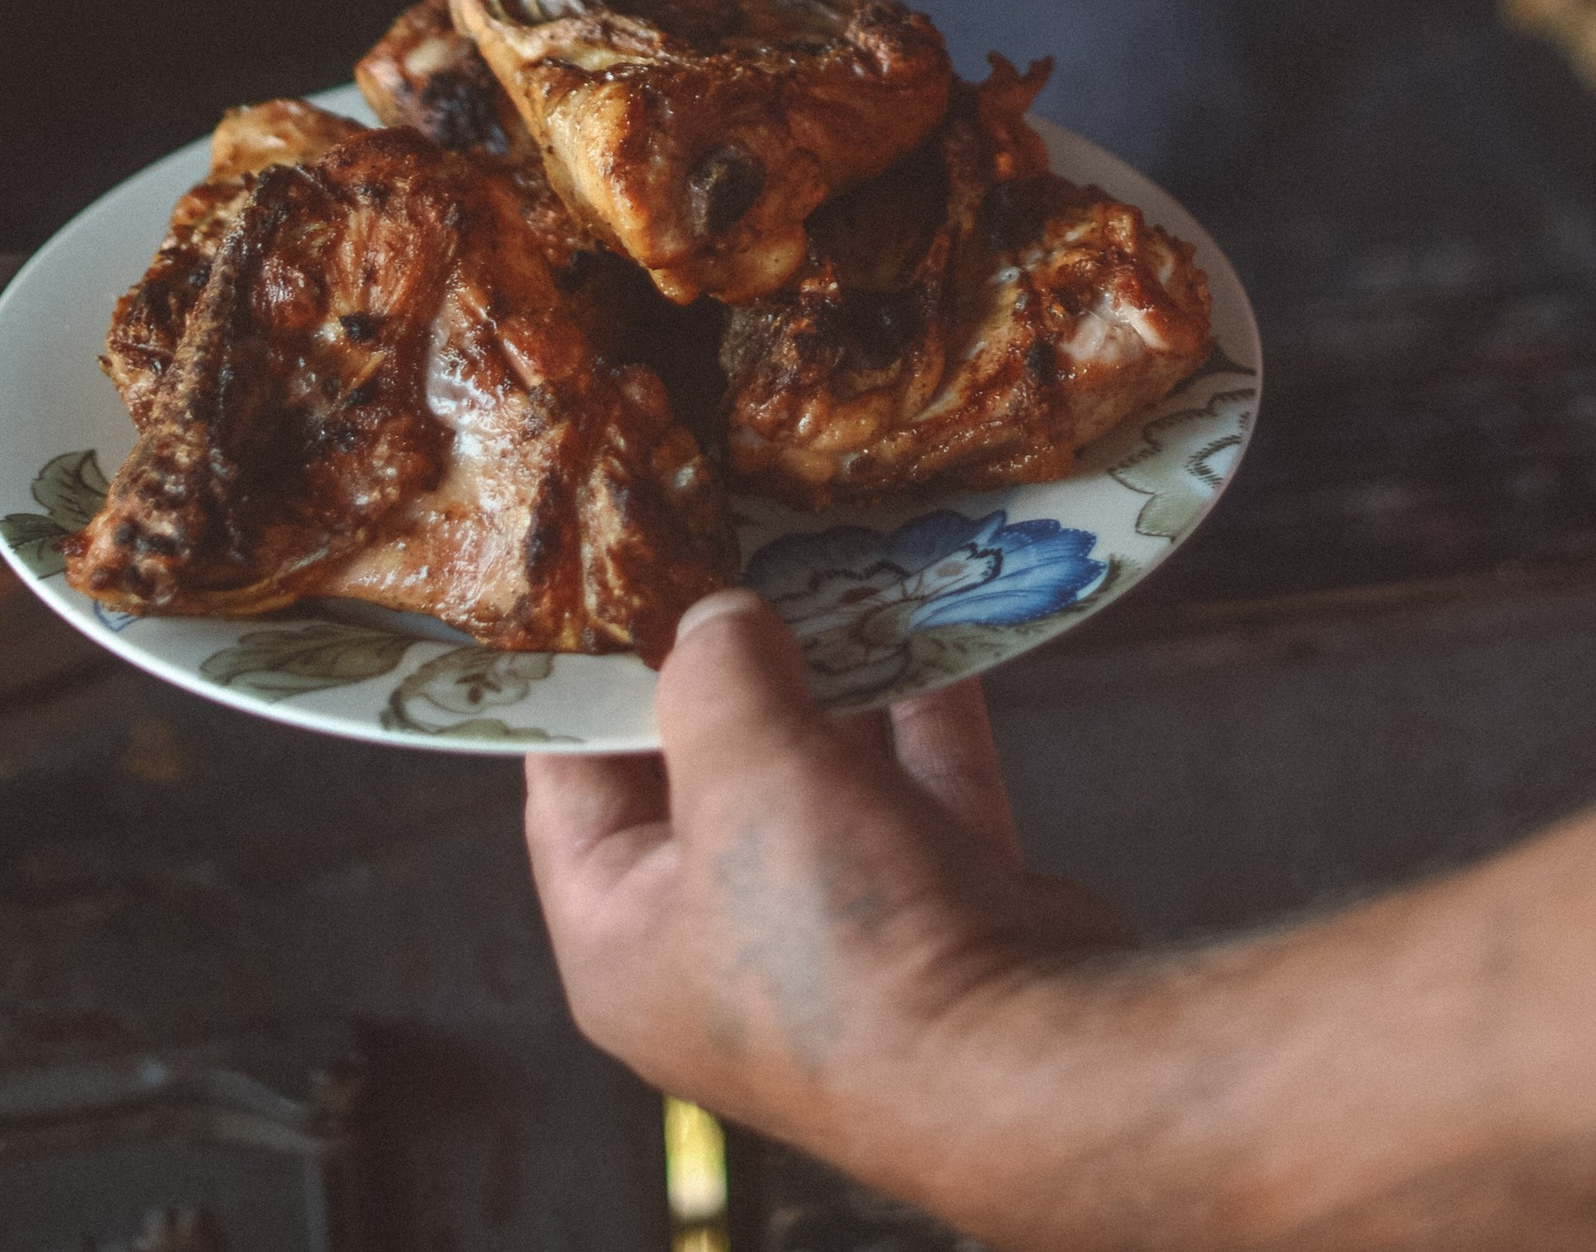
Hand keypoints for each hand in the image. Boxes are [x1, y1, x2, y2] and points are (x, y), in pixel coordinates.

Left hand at [525, 592, 1127, 1178]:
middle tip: (738, 534)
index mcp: (625, 940)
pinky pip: (923, 779)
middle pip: (704, 767)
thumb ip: (711, 674)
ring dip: (839, 666)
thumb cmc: (834, 945)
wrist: (1021, 1061)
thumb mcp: (737, 776)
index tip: (611, 569)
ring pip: (822, 767)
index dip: (588, 674)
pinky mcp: (942, 910)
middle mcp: (721, 942)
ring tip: (838, 551)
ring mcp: (837, 929)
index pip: (574, 785)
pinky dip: (928, 701)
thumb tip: (715, 615)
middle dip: (732, 653)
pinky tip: (935, 609)